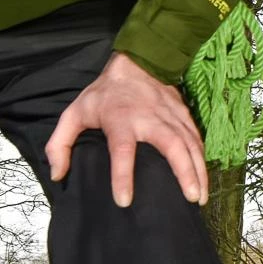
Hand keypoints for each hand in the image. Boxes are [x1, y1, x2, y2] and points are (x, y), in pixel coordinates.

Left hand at [45, 52, 206, 207]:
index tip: (124, 201)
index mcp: (120, 119)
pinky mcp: (184, 116)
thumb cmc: (104, 94)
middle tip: (191, 199)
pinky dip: (202, 160)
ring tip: (201, 198)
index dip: (122, 176)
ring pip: (190, 144)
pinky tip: (203, 179)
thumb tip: (59, 175)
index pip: (122, 150)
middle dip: (184, 173)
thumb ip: (60, 144)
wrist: (136, 62)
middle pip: (172, 146)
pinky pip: (196, 139)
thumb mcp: (74, 113)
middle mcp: (150, 119)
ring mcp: (171, 117)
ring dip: (199, 171)